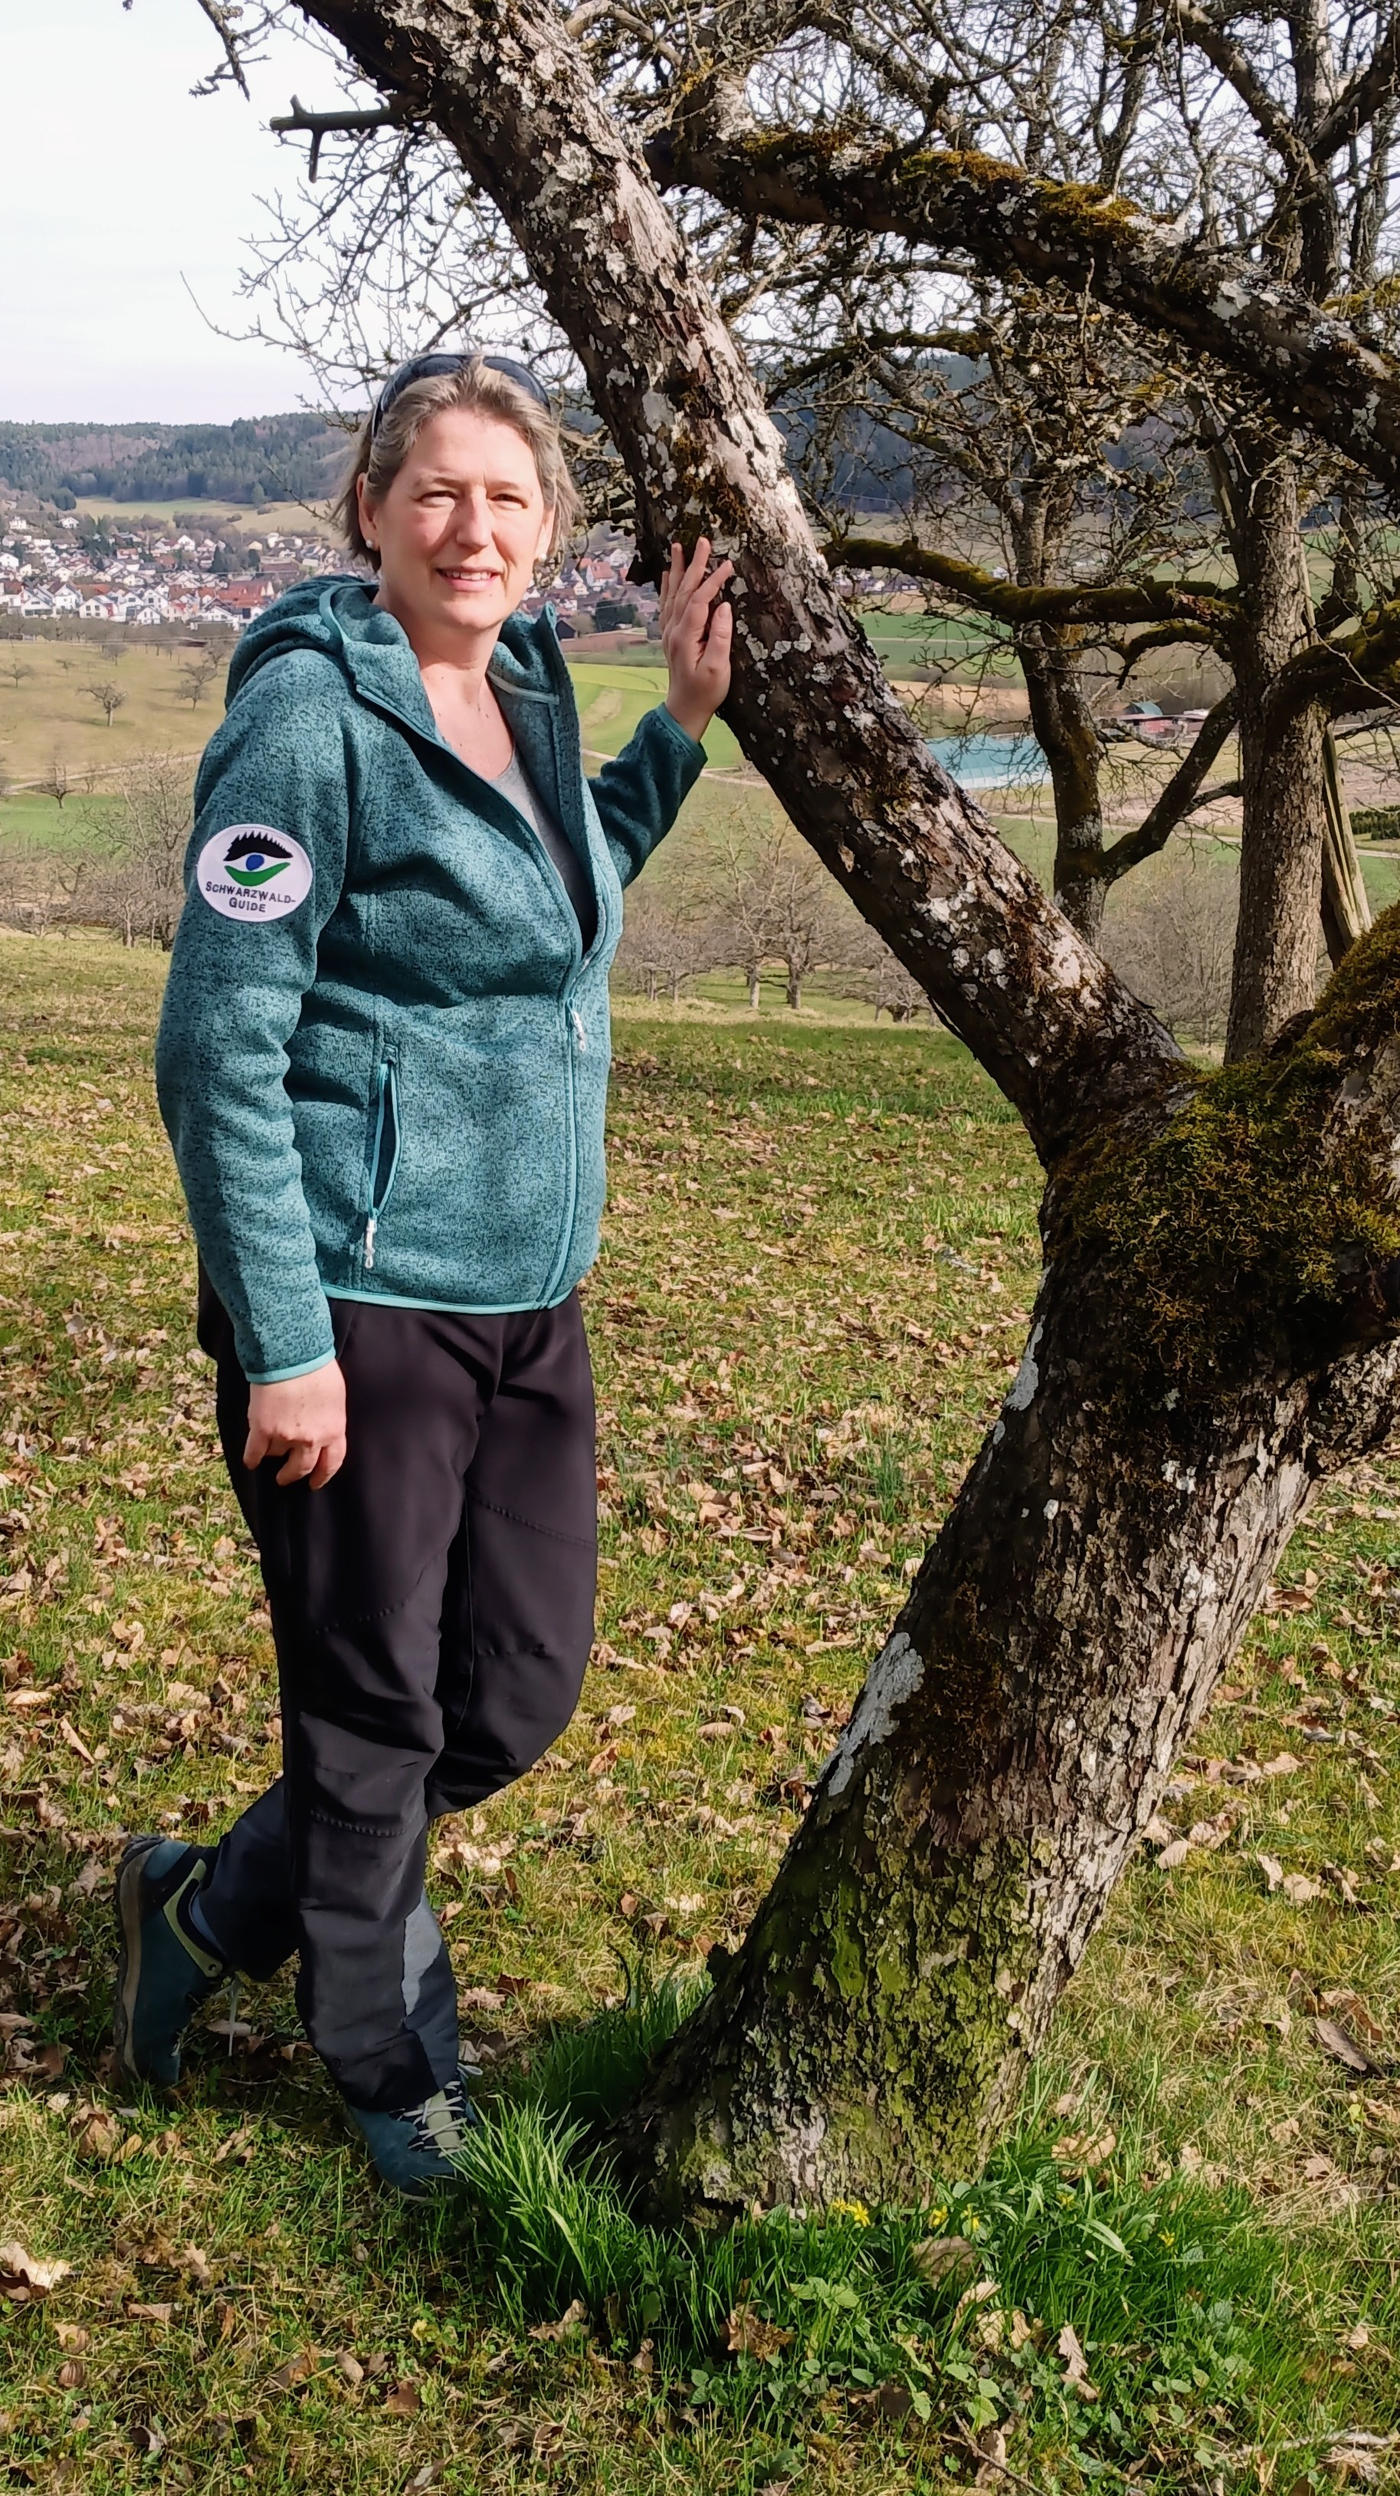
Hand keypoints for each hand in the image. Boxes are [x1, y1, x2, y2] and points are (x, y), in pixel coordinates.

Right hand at [244, 1359, 346, 1489]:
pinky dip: (251, 1459)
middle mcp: (312, 1439)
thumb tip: (321, 1425)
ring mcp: (286, 1437)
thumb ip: (329, 1417)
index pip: (332, 1463)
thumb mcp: (335, 1396)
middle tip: (286, 1478)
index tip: (314, 1483)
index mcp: (334, 1430)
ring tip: (268, 1451)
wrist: (291, 1355)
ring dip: (273, 1452)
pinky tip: (250, 1461)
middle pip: (302, 1467)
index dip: (322, 1476)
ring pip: (277, 1454)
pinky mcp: (263, 1430)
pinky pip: (255, 1452)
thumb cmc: (317, 1367)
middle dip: (292, 1475)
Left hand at [660, 537, 733, 742]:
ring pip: (673, 594)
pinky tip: (667, 575)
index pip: (700, 600)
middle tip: (702, 541)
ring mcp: (669, 632)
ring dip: (677, 570)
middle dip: (694, 564)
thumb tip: (723, 606)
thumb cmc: (705, 692)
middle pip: (684, 590)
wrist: (684, 710)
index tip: (727, 565)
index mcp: (685, 636)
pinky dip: (667, 587)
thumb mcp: (717, 668)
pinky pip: (667, 604)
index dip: (713, 581)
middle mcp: (674, 630)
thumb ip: (719, 636)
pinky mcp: (671, 636)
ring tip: (678, 547)